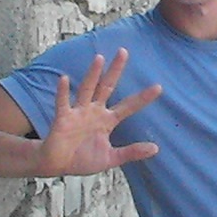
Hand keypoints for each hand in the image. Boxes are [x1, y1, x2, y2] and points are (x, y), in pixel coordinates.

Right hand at [32, 49, 161, 175]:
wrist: (58, 165)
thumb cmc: (82, 159)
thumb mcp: (111, 158)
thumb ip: (131, 152)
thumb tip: (156, 149)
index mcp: (107, 120)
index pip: (128, 106)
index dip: (142, 98)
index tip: (158, 87)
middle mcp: (94, 111)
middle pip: (107, 86)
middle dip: (115, 70)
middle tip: (124, 51)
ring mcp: (79, 113)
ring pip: (87, 89)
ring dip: (92, 74)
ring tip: (99, 58)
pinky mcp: (63, 118)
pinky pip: (63, 103)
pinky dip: (63, 92)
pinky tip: (64, 79)